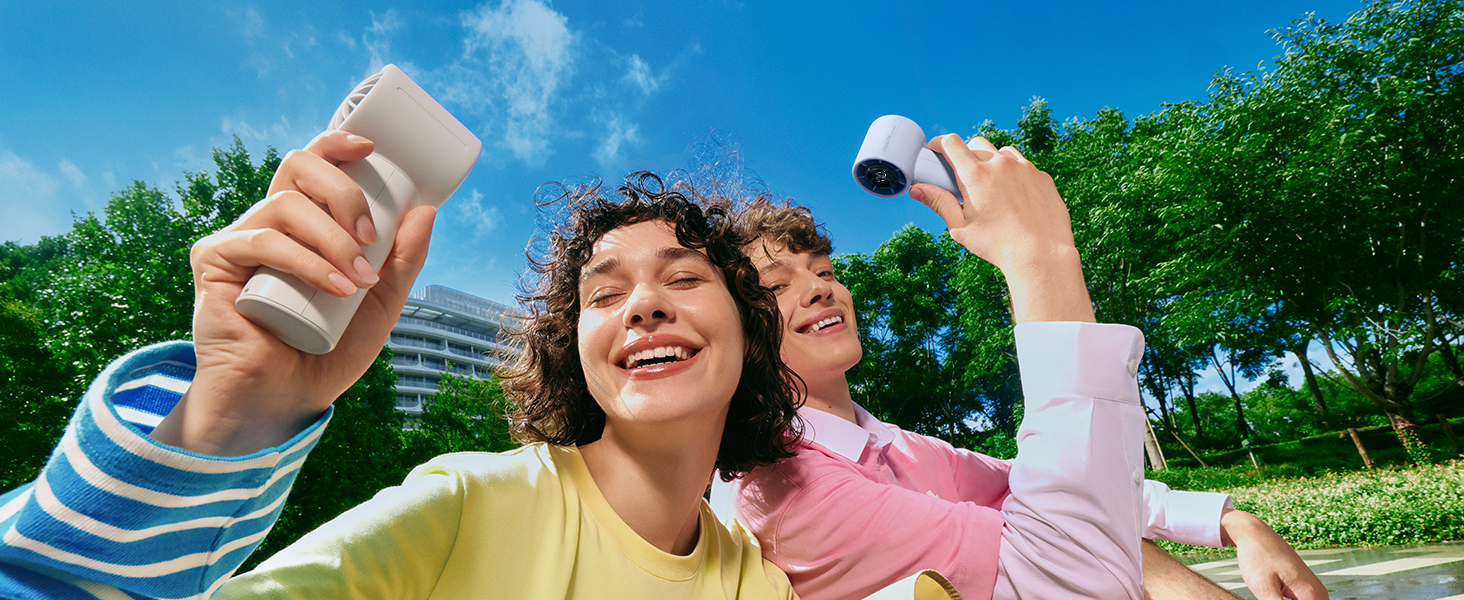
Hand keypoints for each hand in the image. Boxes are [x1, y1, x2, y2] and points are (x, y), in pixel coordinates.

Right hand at [150, 131, 436, 455]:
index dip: (335, 145)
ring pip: (286, 205)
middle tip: (370, 237)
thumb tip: (426, 211)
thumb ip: (403, 261)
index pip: (312, 166)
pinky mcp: (214, 261)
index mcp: (302, 224)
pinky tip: (332, 287)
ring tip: (356, 279)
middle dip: (344, 193)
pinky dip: (304, 261)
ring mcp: (239, 239)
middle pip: (299, 168)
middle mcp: (268, 222)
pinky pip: (261, 241)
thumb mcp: (379, 304)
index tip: (370, 148)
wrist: (284, 397)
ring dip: (331, 238)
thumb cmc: (327, 352)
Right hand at [911, 135, 1092, 322]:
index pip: (952, 143)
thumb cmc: (997, 245)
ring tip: (991, 185)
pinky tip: (1014, 196)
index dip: (940, 143)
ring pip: (1002, 153)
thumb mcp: (961, 226)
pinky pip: (1025, 166)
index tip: (936, 150)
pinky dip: (1015, 174)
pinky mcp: (1042, 177)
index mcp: (975, 175)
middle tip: (964, 176)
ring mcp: (1025, 168)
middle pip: (977, 144)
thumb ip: (939, 202)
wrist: (1040, 254)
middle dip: (966, 154)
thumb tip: (917, 189)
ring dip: (993, 161)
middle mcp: (1001, 164)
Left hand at [1220, 509, 1327, 599]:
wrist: (1254, 533)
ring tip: (1269, 594)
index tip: (1273, 598)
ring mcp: (1313, 590)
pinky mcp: (1304, 588)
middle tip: (1270, 596)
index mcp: (1312, 595)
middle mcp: (1319, 593)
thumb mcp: (1263, 587)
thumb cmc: (1257, 557)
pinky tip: (1272, 596)